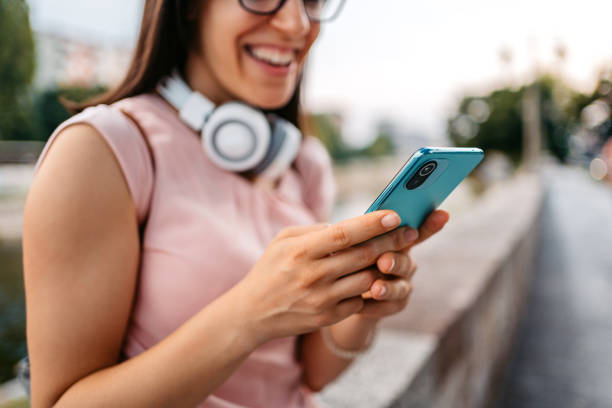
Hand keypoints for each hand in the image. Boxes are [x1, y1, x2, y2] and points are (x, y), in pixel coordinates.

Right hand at [233, 210, 417, 344]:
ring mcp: (322, 299)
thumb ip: (315, 231)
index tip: (394, 215)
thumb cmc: (270, 269)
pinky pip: (360, 300)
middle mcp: (314, 275)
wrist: (252, 313)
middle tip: (409, 233)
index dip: (372, 224)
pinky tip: (369, 280)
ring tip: (393, 255)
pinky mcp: (327, 317)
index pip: (345, 234)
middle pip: (364, 256)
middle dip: (391, 242)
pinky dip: (367, 289)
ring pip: (368, 279)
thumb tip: (348, 227)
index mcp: (302, 251)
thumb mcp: (283, 241)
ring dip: (384, 266)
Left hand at [357, 210, 449, 320]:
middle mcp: (404, 262)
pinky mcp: (394, 305)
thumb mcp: (350, 244)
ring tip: (375, 289)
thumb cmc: (347, 258)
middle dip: (395, 261)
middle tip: (383, 261)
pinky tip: (361, 305)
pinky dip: (375, 306)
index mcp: (396, 242)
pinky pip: (389, 307)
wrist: (341, 293)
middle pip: (405, 261)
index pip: (416, 231)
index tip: (442, 214)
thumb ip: (359, 236)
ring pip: (400, 287)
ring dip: (388, 287)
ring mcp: (402, 284)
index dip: (430, 223)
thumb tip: (351, 225)